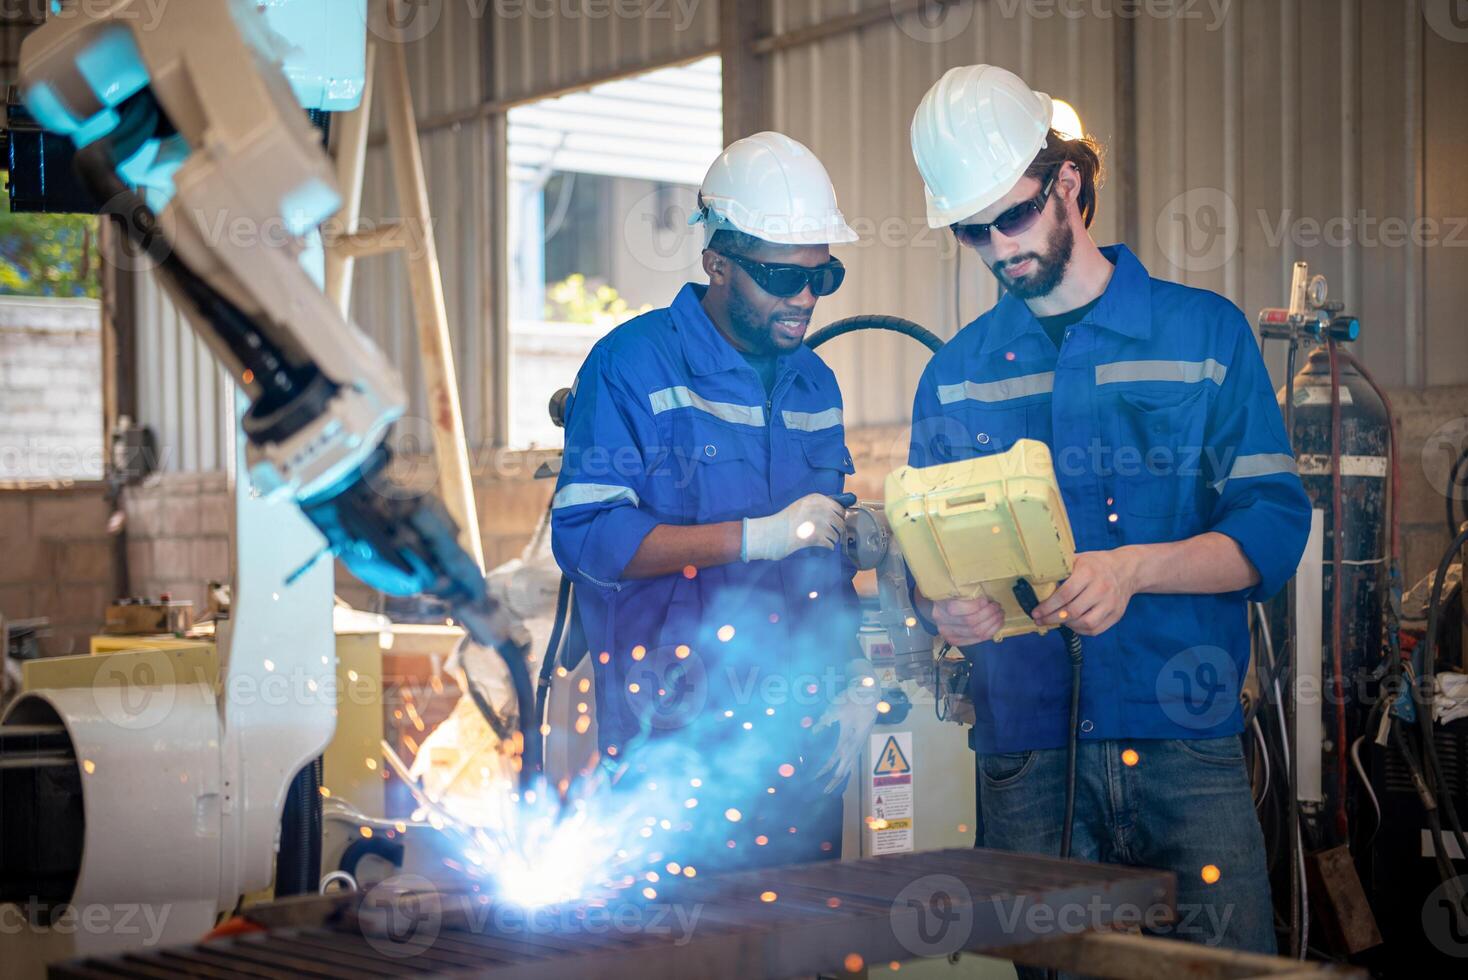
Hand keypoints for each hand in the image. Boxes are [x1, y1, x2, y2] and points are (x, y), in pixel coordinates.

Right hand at [742, 493, 846, 562]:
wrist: (770, 533)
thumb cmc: (784, 521)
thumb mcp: (802, 506)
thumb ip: (819, 507)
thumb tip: (840, 512)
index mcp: (816, 498)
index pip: (839, 508)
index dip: (838, 517)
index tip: (833, 523)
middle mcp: (820, 508)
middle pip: (840, 522)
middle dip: (836, 530)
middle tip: (828, 534)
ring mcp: (819, 522)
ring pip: (836, 534)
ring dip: (831, 539)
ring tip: (821, 541)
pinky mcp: (816, 537)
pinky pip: (830, 544)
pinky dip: (827, 547)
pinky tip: (820, 546)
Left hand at [812, 664, 881, 793]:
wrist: (869, 694)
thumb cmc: (851, 700)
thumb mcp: (834, 709)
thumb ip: (823, 722)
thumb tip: (812, 732)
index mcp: (848, 740)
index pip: (833, 761)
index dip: (823, 771)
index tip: (813, 778)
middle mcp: (855, 746)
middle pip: (843, 771)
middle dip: (833, 783)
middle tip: (823, 792)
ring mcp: (859, 745)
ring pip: (850, 767)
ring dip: (840, 777)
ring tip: (832, 787)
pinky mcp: (860, 741)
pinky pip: (853, 760)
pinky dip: (846, 769)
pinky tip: (842, 771)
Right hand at [930, 596, 1005, 646]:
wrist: (936, 612)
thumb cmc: (947, 599)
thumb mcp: (952, 592)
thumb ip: (964, 593)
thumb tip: (985, 596)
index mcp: (941, 609)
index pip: (958, 609)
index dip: (976, 605)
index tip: (986, 599)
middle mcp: (944, 625)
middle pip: (971, 622)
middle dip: (989, 614)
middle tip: (997, 607)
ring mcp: (951, 636)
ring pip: (977, 632)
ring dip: (993, 623)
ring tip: (1000, 614)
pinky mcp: (958, 642)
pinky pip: (978, 639)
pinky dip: (991, 631)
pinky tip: (997, 624)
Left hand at [1032, 549, 1137, 635]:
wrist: (1126, 569)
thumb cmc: (1096, 564)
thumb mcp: (1078, 559)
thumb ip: (1060, 568)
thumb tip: (1035, 578)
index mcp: (1088, 572)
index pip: (1065, 594)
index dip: (1048, 606)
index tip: (1036, 612)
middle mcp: (1101, 589)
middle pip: (1073, 611)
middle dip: (1052, 618)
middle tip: (1040, 620)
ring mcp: (1110, 603)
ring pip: (1085, 623)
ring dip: (1067, 625)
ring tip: (1056, 621)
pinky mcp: (1116, 614)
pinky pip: (1096, 630)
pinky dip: (1081, 630)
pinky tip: (1072, 625)